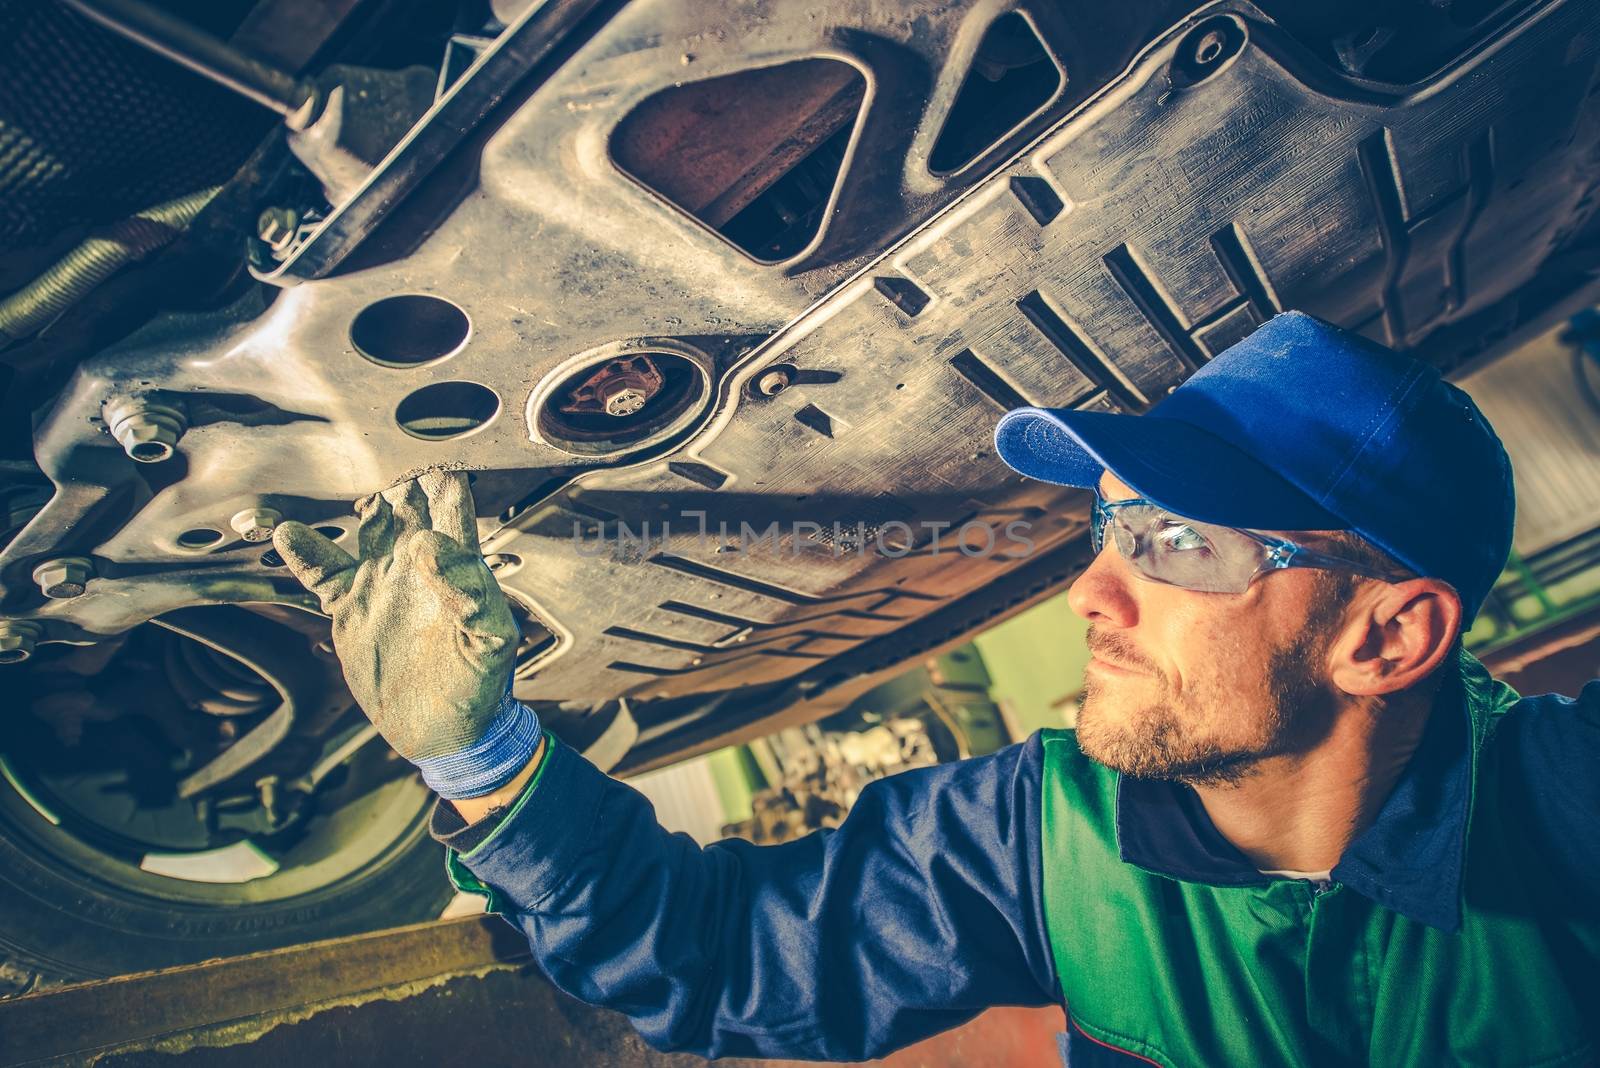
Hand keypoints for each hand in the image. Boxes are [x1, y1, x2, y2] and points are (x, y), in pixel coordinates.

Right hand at [272, 469, 540, 799]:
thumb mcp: (490, 641)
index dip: (439, 482)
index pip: (450, 509)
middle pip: (403, 508)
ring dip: (350, 507)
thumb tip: (430, 544)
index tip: (424, 458)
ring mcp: (380, 583)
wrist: (445, 733)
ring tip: (326, 476)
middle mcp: (417, 565)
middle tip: (373, 451)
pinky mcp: (349, 608)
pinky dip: (303, 553)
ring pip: (362, 530)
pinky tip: (287, 533)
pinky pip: (322, 573)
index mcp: (457, 567)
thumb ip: (470, 591)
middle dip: (392, 480)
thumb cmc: (481, 685)